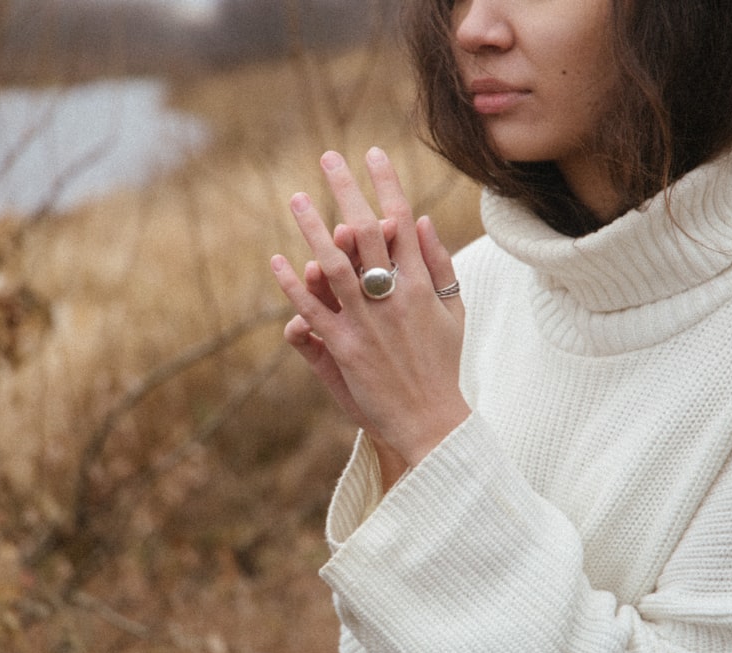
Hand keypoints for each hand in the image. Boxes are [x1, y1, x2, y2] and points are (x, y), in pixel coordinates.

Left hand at [271, 147, 470, 466]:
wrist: (431, 420)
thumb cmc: (442, 364)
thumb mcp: (454, 311)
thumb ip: (439, 265)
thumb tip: (421, 221)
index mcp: (422, 286)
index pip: (402, 222)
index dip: (386, 185)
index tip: (372, 154)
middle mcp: (394, 298)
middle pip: (368, 233)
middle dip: (347, 191)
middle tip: (328, 158)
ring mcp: (368, 323)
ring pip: (336, 267)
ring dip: (313, 230)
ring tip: (296, 198)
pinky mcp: (345, 350)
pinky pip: (314, 312)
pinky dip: (294, 287)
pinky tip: (278, 261)